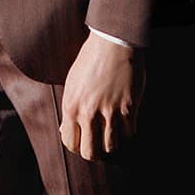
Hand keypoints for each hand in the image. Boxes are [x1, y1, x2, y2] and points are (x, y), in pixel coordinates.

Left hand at [60, 31, 144, 161]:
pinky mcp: (128, 108)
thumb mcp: (73, 83)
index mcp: (70, 106)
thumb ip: (70, 109)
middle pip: (90, 153)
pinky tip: (126, 123)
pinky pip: (129, 135)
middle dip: (95, 151)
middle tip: (100, 142)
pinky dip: (128, 133)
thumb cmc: (91, 59)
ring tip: (113, 132)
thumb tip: (65, 130)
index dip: (78, 146)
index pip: (70, 143)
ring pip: (111, 147)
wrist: (113, 41)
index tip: (85, 141)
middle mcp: (88, 112)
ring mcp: (109, 111)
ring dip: (113, 143)